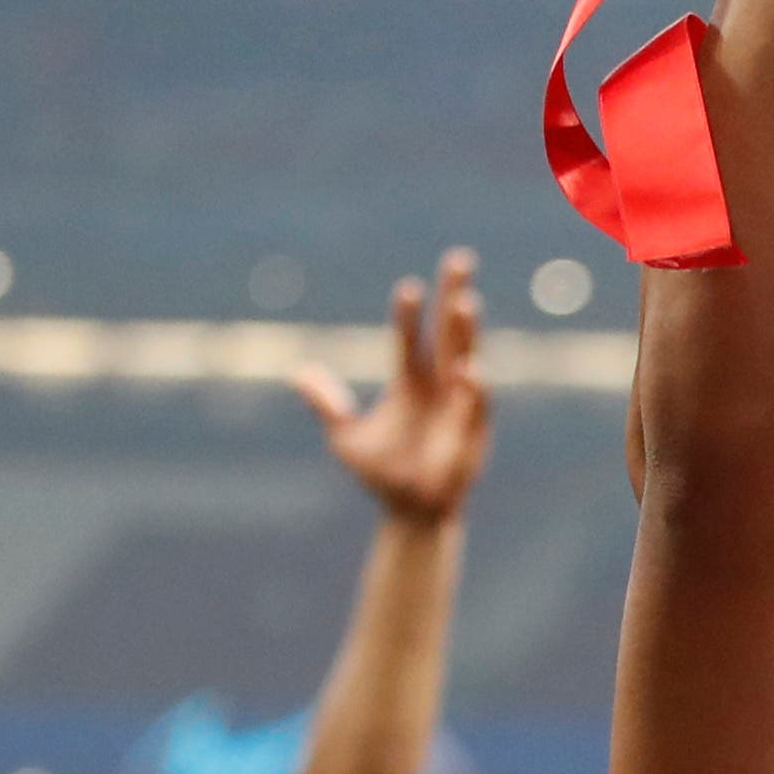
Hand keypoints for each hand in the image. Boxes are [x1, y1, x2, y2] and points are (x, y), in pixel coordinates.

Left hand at [294, 251, 490, 524]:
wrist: (410, 514)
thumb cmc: (383, 475)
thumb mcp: (346, 440)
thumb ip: (327, 405)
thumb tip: (298, 371)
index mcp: (412, 383)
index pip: (410, 340)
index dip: (409, 315)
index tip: (408, 288)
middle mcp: (440, 387)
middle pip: (449, 334)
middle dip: (454, 296)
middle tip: (459, 259)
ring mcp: (459, 408)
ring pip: (466, 360)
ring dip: (467, 334)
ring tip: (466, 303)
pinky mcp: (472, 436)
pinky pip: (476, 409)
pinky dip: (475, 392)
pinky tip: (470, 373)